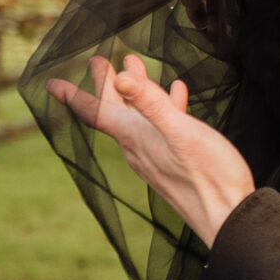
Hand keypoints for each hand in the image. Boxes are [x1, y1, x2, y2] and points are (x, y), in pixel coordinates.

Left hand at [48, 53, 254, 250]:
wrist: (227, 217)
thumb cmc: (209, 176)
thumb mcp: (182, 132)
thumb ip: (152, 105)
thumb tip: (120, 78)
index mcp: (136, 138)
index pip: (96, 112)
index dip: (73, 95)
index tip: (51, 83)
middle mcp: (139, 148)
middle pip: (114, 112)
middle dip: (105, 85)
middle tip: (98, 61)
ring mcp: (155, 157)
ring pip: (136, 118)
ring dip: (134, 93)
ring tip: (136, 68)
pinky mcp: (173, 163)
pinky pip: (160, 129)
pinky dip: (162, 107)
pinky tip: (177, 95)